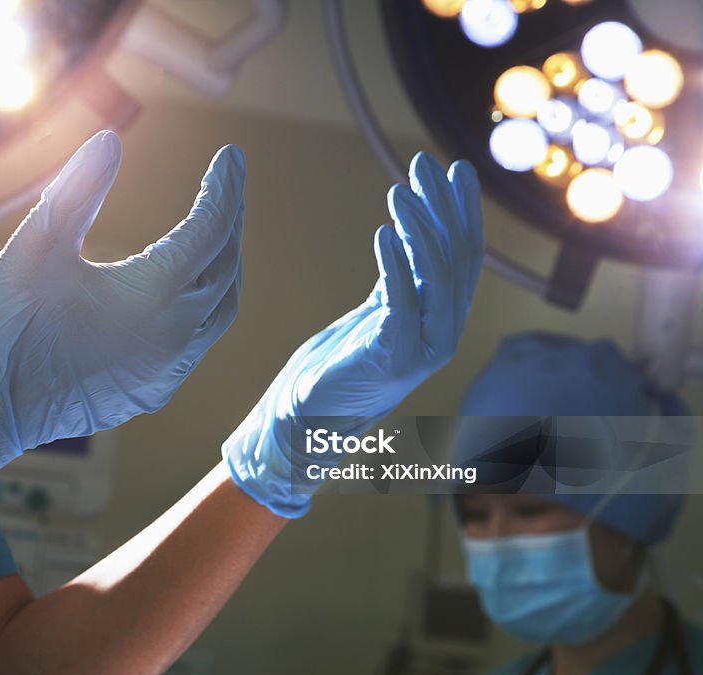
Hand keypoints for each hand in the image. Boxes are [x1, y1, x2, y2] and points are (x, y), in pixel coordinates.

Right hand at [0, 131, 245, 507]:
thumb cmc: (9, 325)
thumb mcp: (37, 245)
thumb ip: (77, 190)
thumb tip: (109, 140)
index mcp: (155, 295)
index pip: (210, 228)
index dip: (223, 188)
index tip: (231, 155)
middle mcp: (177, 336)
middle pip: (226, 267)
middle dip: (230, 222)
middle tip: (227, 187)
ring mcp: (170, 369)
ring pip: (221, 309)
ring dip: (224, 266)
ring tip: (218, 231)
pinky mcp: (157, 388)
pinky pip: (200, 340)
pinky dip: (206, 304)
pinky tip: (187, 290)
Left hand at [222, 152, 481, 517]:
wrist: (308, 415)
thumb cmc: (341, 361)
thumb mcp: (379, 309)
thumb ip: (403, 276)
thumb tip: (412, 226)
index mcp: (443, 319)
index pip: (464, 255)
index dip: (462, 212)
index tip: (455, 169)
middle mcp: (444, 333)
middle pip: (455, 258)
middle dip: (443, 206)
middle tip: (426, 162)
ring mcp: (423, 349)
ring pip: (436, 278)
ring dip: (419, 229)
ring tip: (400, 191)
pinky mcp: (393, 360)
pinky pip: (401, 304)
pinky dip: (395, 267)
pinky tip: (383, 234)